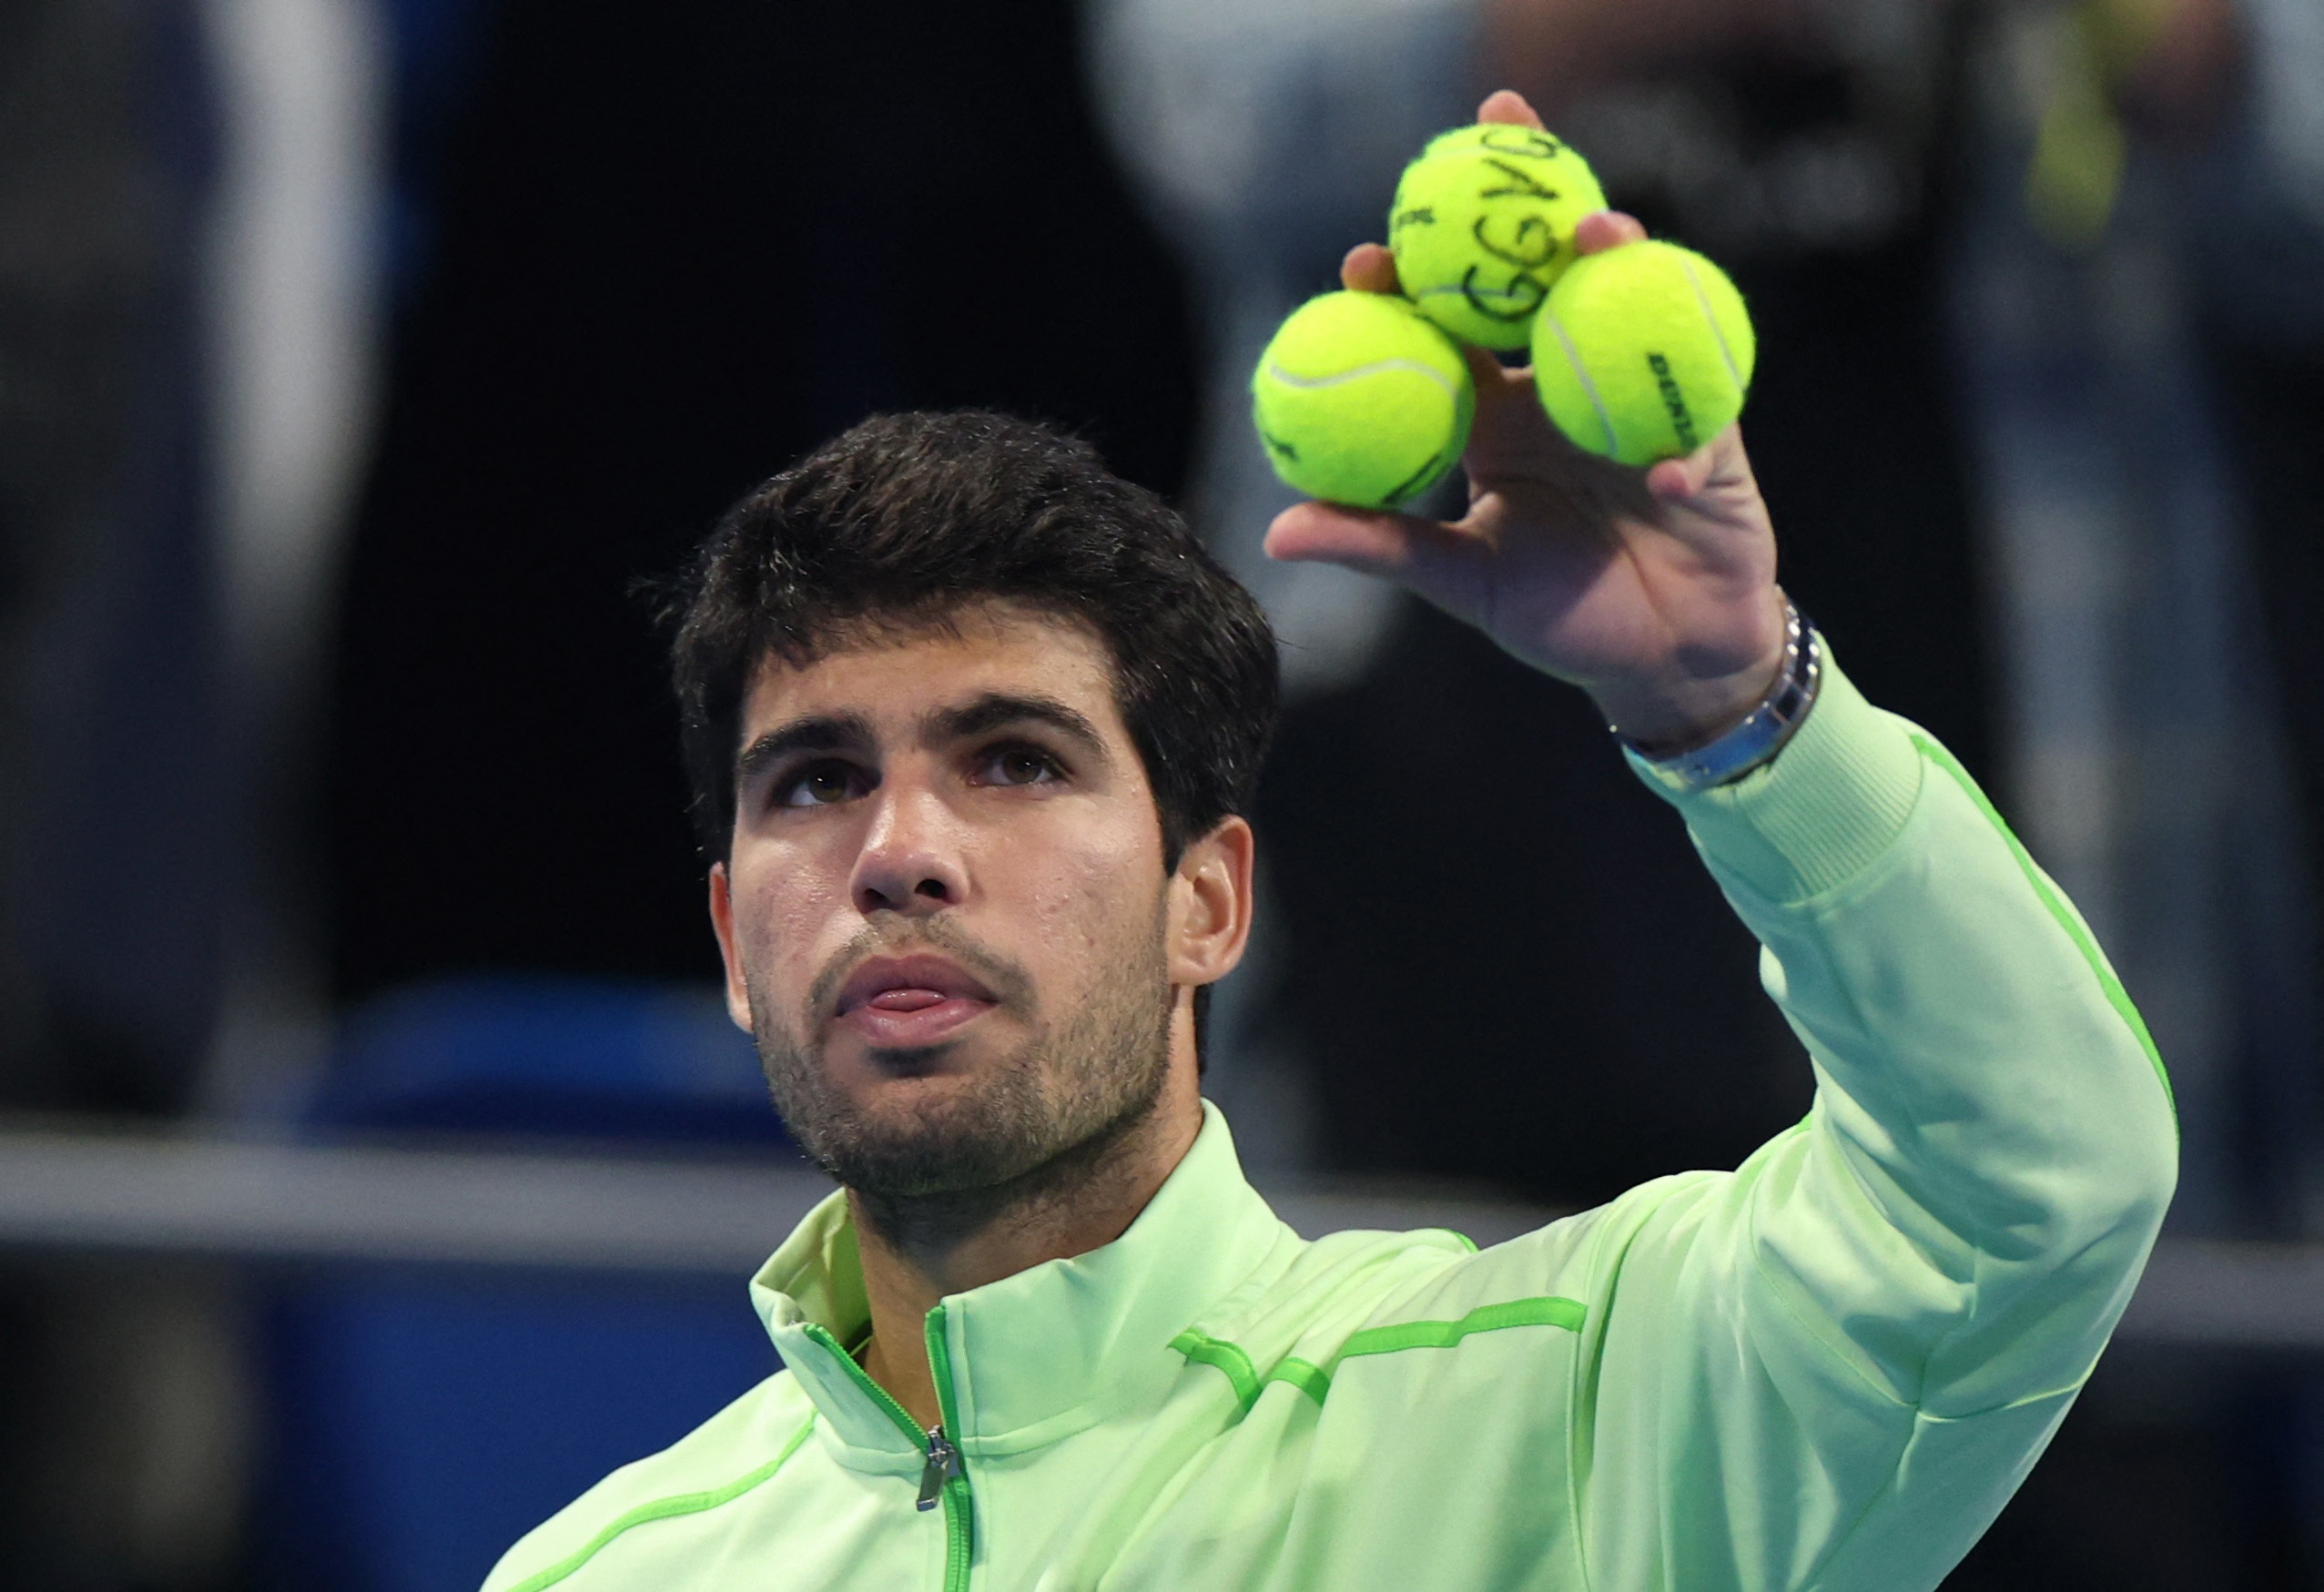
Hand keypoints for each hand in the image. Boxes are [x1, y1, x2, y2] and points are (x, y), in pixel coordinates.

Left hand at [1263, 89, 1786, 750]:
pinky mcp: (1711, 428)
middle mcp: (1562, 386)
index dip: (1408, 283)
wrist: (1667, 654)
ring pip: (1627, 306)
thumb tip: (1276, 534)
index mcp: (1496, 412)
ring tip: (1596, 237)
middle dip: (1521, 204)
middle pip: (1539, 276)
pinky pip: (1696, 417)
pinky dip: (1675, 441)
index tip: (1364, 259)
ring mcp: (1638, 393)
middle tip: (1490, 134)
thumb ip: (1381, 546)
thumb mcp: (1461, 581)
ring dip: (1617, 265)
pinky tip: (1658, 472)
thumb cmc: (1561, 614)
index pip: (1447, 326)